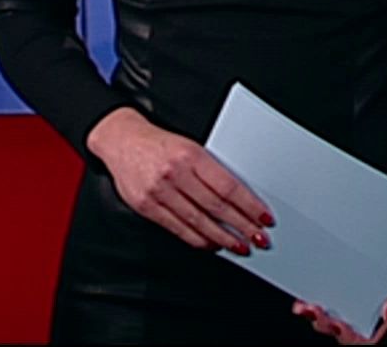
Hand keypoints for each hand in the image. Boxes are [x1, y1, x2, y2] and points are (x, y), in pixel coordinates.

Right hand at [86, 107, 272, 255]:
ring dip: (223, 238)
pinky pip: (177, 228)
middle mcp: (175, 174)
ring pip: (198, 221)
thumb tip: (242, 197)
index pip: (228, 186)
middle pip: (216, 206)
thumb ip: (212, 170)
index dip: (249, 205)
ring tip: (240, 246)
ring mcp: (159, 192)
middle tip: (260, 238)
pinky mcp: (146, 206)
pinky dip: (197, 239)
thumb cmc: (161, 144)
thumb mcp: (191, 147)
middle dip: (242, 225)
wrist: (121, 140)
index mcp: (192, 156)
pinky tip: (212, 245)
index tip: (264, 217)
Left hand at [293, 185, 386, 343]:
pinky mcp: (341, 265)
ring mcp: (351, 284)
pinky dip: (310, 288)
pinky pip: (323, 283)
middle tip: (313, 310)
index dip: (349, 335)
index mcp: (383, 305)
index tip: (339, 324)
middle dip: (323, 322)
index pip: (364, 334)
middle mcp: (364, 298)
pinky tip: (304, 285)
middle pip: (340, 324)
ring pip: (328, 309)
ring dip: (312, 311)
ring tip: (304, 305)